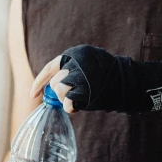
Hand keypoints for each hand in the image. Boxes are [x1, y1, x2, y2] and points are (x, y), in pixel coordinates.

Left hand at [30, 45, 161, 113]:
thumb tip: (51, 87)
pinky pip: (69, 103)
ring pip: (61, 92)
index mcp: (76, 54)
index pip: (50, 67)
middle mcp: (77, 63)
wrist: (129, 83)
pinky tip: (80, 106)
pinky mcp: (85, 90)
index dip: (39, 82)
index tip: (32, 95)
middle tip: (72, 97)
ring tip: (80, 99)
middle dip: (60, 94)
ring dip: (67, 100)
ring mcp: (81, 76)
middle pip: (56, 83)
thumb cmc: (109, 78)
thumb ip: (72, 72)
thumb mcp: (89, 67)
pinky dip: (72, 108)